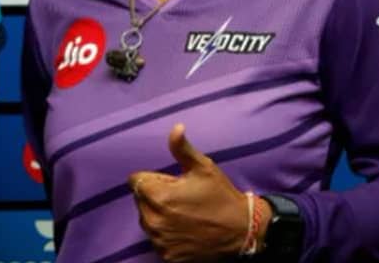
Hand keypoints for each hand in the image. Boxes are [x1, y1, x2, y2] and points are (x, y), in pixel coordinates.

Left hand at [128, 124, 250, 261]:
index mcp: (157, 196)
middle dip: (155, 197)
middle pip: (140, 200)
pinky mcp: (167, 256)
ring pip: (147, 220)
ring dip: (159, 216)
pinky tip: (185, 231)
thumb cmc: (221, 197)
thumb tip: (175, 127)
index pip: (136, 180)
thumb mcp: (204, 168)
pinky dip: (166, 235)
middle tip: (180, 199)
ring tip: (183, 215)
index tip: (172, 184)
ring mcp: (159, 240)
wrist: (242, 231)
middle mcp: (153, 219)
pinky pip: (157, 240)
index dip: (154, 180)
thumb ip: (182, 148)